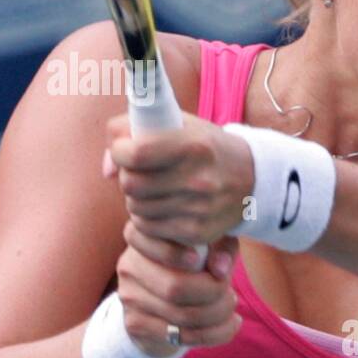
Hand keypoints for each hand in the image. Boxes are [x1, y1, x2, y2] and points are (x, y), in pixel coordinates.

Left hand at [102, 111, 255, 248]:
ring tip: (153, 187)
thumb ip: (132, 130)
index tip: (124, 150)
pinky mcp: (196, 233)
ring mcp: (198, 210)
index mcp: (193, 145)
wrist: (251, 179)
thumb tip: (107, 169)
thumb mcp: (177, 124)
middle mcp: (197, 179)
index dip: (120, 151)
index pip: (135, 154)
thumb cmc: (203, 146)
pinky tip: (161, 205)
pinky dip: (146, 217)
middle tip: (139, 171)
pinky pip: (148, 228)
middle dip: (127, 176)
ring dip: (136, 198)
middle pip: (131, 184)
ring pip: (136, 208)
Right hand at [115, 218, 242, 357]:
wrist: (158, 309)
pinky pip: (182, 335)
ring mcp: (129, 296)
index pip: (158, 243)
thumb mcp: (206, 250)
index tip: (213, 265)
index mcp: (143, 237)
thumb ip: (219, 248)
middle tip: (232, 293)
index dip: (184, 255)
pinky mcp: (135, 324)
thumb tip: (221, 266)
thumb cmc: (189, 269)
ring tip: (231, 307)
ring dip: (219, 315)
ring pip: (182, 315)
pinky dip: (216, 334)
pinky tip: (229, 325)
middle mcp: (129, 265)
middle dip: (215, 294)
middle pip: (176, 287)